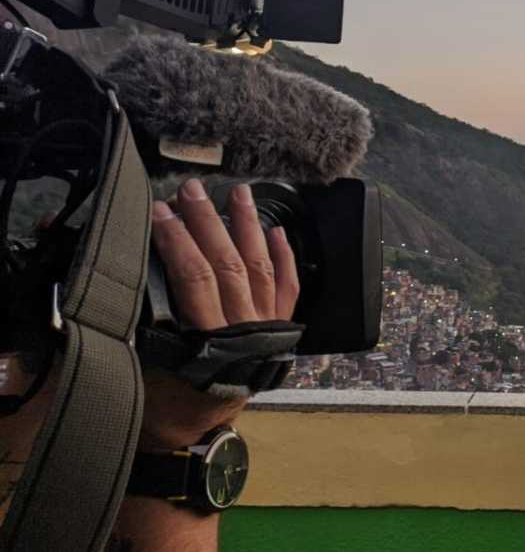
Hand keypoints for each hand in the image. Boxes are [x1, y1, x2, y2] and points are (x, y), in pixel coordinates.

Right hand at [142, 178, 298, 448]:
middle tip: (193, 190)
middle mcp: (245, 331)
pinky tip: (277, 232)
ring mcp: (267, 329)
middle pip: (228, 265)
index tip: (161, 211)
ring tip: (239, 194)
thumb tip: (133, 274)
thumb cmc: (164, 406)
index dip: (178, 241)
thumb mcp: (144, 371)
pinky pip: (287, 289)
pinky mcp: (280, 331)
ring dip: (249, 227)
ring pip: (261, 268)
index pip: (195, 277)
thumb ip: (146, 326)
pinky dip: (285, 258)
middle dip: (209, 223)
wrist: (195, 436)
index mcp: (209, 341)